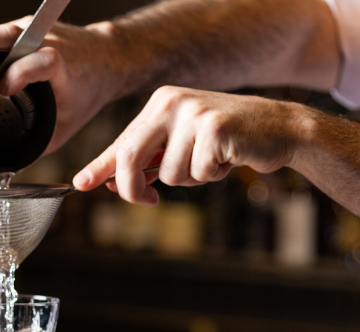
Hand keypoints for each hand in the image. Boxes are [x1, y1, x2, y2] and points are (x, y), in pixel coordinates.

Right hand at [0, 19, 123, 153]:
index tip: (3, 89)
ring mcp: (27, 33)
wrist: (106, 57)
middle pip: (4, 37)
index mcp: (60, 65)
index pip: (40, 62)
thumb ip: (30, 149)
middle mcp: (42, 42)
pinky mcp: (17, 32)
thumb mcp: (63, 127)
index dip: (21, 73)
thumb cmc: (84, 94)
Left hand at [73, 87, 301, 204]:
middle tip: (150, 200)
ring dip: (191, 178)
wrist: (278, 128)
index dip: (101, 166)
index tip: (82, 184)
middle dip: (134, 188)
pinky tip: (227, 158)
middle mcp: (172, 103)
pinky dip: (212, 176)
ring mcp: (193, 113)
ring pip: (169, 173)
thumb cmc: (226, 140)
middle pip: (131, 157)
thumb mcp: (180, 145)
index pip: (123, 141)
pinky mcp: (214, 128)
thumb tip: (110, 179)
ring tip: (211, 160)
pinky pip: (197, 173)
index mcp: (160, 104)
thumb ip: (148, 159)